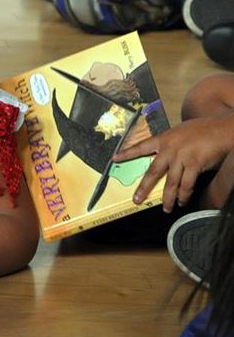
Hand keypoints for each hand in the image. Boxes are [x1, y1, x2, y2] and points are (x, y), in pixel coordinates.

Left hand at [112, 116, 233, 212]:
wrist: (222, 128)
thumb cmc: (203, 130)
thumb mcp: (180, 133)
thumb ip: (170, 145)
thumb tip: (164, 160)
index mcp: (163, 139)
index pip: (141, 146)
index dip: (127, 153)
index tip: (114, 159)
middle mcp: (169, 149)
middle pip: (153, 172)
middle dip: (143, 188)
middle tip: (136, 200)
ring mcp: (181, 157)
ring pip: (171, 183)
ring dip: (168, 198)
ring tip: (166, 208)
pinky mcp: (194, 164)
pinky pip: (187, 184)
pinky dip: (184, 195)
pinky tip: (183, 201)